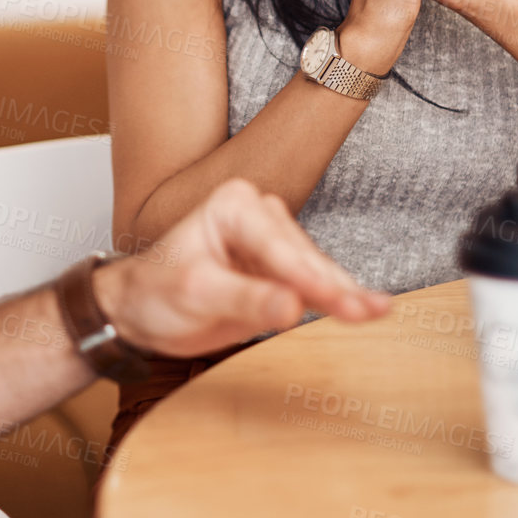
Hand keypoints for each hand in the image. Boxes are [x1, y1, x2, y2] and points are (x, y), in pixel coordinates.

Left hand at [94, 177, 390, 357]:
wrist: (140, 310)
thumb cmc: (155, 292)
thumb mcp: (195, 295)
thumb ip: (245, 300)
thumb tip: (292, 306)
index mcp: (232, 205)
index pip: (278, 246)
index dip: (309, 278)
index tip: (339, 302)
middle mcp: (257, 214)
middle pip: (305, 256)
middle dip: (335, 286)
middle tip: (367, 312)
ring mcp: (272, 242)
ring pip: (316, 270)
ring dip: (345, 294)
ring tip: (377, 312)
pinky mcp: (280, 270)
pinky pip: (314, 285)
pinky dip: (338, 300)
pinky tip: (370, 310)